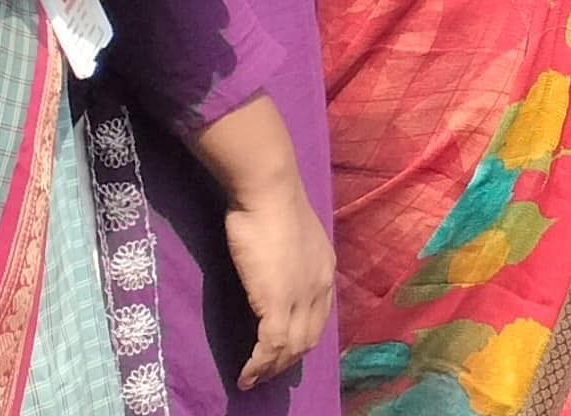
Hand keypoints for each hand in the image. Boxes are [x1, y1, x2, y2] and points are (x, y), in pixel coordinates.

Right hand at [223, 182, 334, 389]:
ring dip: (272, 368)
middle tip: (266, 374)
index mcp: (325, 270)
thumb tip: (273, 267)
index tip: (284, 352)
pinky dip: (258, 365)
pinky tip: (246, 374)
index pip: (320, 317)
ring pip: (291, 347)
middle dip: (288, 361)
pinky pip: (271, 345)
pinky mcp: (277, 302)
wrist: (269, 191)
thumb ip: (288, 257)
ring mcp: (302, 296)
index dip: (302, 339)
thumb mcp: (290, 236)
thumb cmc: (272, 205)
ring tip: (253, 379)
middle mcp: (320, 286)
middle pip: (309, 337)